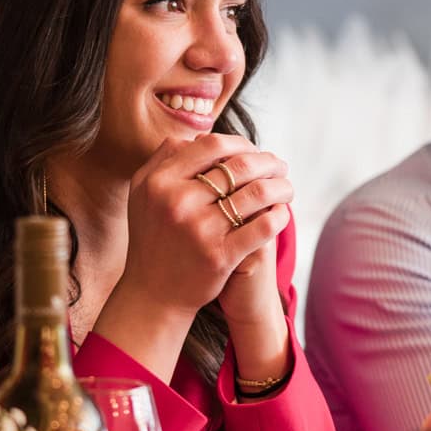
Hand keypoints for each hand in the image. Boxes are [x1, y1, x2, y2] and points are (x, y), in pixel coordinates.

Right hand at [115, 134, 292, 320]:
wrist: (153, 294)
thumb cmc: (153, 238)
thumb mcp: (143, 193)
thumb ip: (164, 158)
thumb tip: (198, 135)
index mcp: (160, 181)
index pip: (212, 146)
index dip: (241, 144)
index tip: (253, 151)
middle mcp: (178, 201)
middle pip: (240, 166)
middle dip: (269, 162)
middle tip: (280, 166)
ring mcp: (200, 229)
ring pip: (257, 193)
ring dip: (281, 187)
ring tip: (287, 188)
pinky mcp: (220, 256)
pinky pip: (263, 227)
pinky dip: (279, 215)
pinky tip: (281, 212)